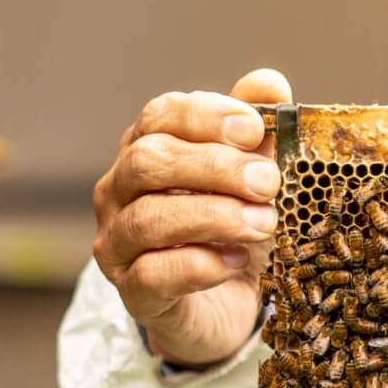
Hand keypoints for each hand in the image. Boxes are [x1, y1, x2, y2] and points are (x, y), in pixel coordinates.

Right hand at [93, 69, 291, 368]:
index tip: (253, 129)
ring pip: (148, 218)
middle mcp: (120, 192)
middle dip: (215, 168)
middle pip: (148, 161)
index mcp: (148, 150)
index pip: (159, 115)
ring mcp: (119, 244)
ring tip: (264, 223)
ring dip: (215, 216)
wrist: (229, 303)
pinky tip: (237, 261)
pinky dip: (201, 264)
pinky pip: (153, 274)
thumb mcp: (253, 173)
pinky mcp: (134, 294)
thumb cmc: (235, 227)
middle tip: (267, 183)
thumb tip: (268, 83)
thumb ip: (257, 129)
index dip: (205, 117)